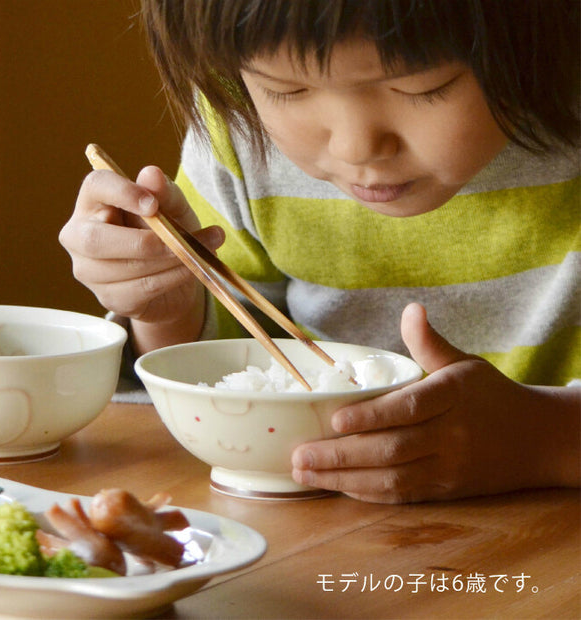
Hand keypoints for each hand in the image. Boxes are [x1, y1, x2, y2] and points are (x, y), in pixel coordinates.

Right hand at [59, 165, 223, 352]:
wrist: (177, 278)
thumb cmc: (167, 233)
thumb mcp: (173, 208)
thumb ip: (164, 193)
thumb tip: (152, 175)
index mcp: (92, 203)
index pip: (95, 188)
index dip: (123, 193)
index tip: (154, 205)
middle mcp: (79, 237)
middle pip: (96, 239)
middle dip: (146, 242)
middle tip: (182, 240)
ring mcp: (90, 272)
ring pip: (125, 268)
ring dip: (169, 261)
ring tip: (199, 253)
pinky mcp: (110, 298)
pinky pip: (142, 289)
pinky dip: (172, 278)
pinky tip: (191, 270)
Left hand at [291, 303, 579, 502]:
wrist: (538, 441)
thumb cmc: (491, 396)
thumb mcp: (465, 364)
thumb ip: (430, 342)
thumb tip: (412, 308)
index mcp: (453, 397)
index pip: (408, 409)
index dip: (370, 416)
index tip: (333, 420)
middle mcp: (451, 436)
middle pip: (392, 450)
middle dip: (341, 455)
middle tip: (299, 455)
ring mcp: (448, 468)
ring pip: (392, 478)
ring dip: (344, 478)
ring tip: (304, 472)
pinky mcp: (445, 491)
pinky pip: (402, 496)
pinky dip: (367, 493)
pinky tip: (336, 486)